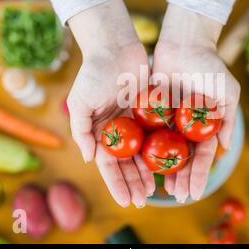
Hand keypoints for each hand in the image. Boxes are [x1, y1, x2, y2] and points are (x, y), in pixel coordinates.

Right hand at [67, 0, 153, 207]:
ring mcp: (133, 123)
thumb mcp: (80, 102)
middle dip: (133, 183)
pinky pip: (156, 135)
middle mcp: (116, 130)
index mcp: (98, 131)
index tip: (125, 201)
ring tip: (155, 190)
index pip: (108, 165)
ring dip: (147, 173)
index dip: (116, 184)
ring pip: (142, 153)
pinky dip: (161, 151)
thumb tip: (91, 160)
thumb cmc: (94, 73)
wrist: (116, 47)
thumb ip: (81, 131)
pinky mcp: (149, 112)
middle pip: (126, 164)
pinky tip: (168, 165)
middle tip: (143, 201)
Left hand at [153, 4, 240, 202]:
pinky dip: (145, 150)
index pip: (203, 156)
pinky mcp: (152, 112)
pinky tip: (141, 166)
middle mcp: (188, 127)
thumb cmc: (209, 66)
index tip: (194, 193)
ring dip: (163, 171)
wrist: (184, 43)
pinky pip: (148, 134)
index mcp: (206, 125)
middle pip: (184, 158)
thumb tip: (225, 148)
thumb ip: (228, 119)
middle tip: (176, 196)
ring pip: (165, 151)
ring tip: (158, 189)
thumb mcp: (227, 91)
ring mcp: (170, 120)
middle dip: (181, 178)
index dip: (199, 175)